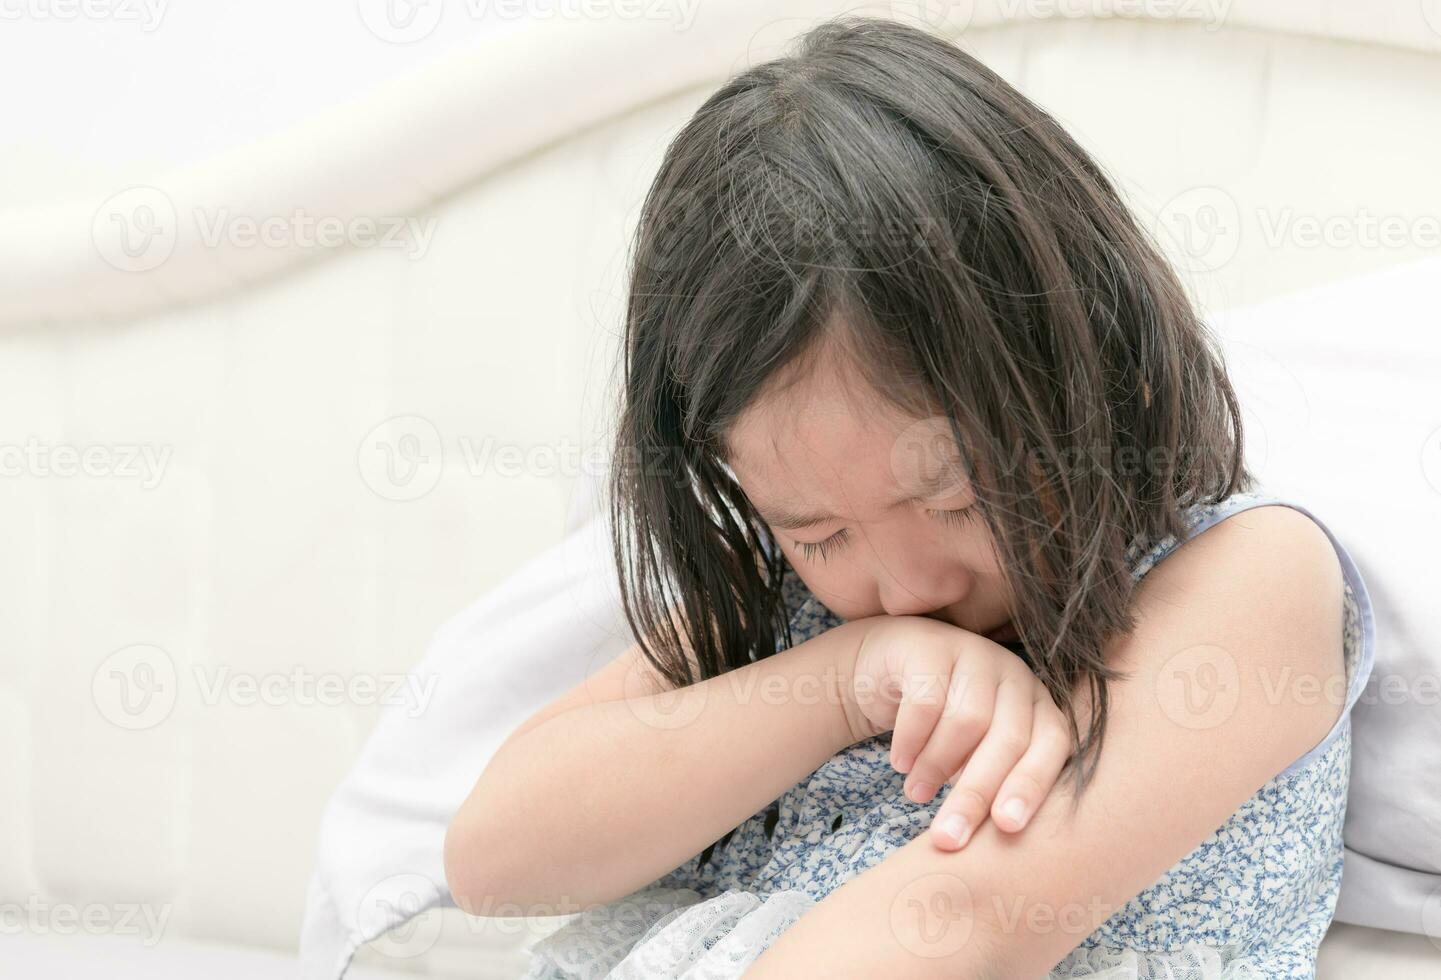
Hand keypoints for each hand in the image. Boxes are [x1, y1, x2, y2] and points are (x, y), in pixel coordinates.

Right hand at [847, 615, 1071, 850]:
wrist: (885, 669)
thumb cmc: (939, 725)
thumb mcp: (973, 753)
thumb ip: (992, 781)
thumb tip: (996, 842)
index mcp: (1037, 704)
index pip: (1051, 745)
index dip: (1031, 785)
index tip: (1007, 828)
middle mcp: (1014, 675)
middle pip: (1007, 739)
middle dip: (976, 794)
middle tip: (948, 838)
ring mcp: (974, 654)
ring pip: (967, 721)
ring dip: (936, 767)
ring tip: (916, 795)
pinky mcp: (931, 646)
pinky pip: (926, 701)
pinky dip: (912, 741)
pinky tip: (900, 763)